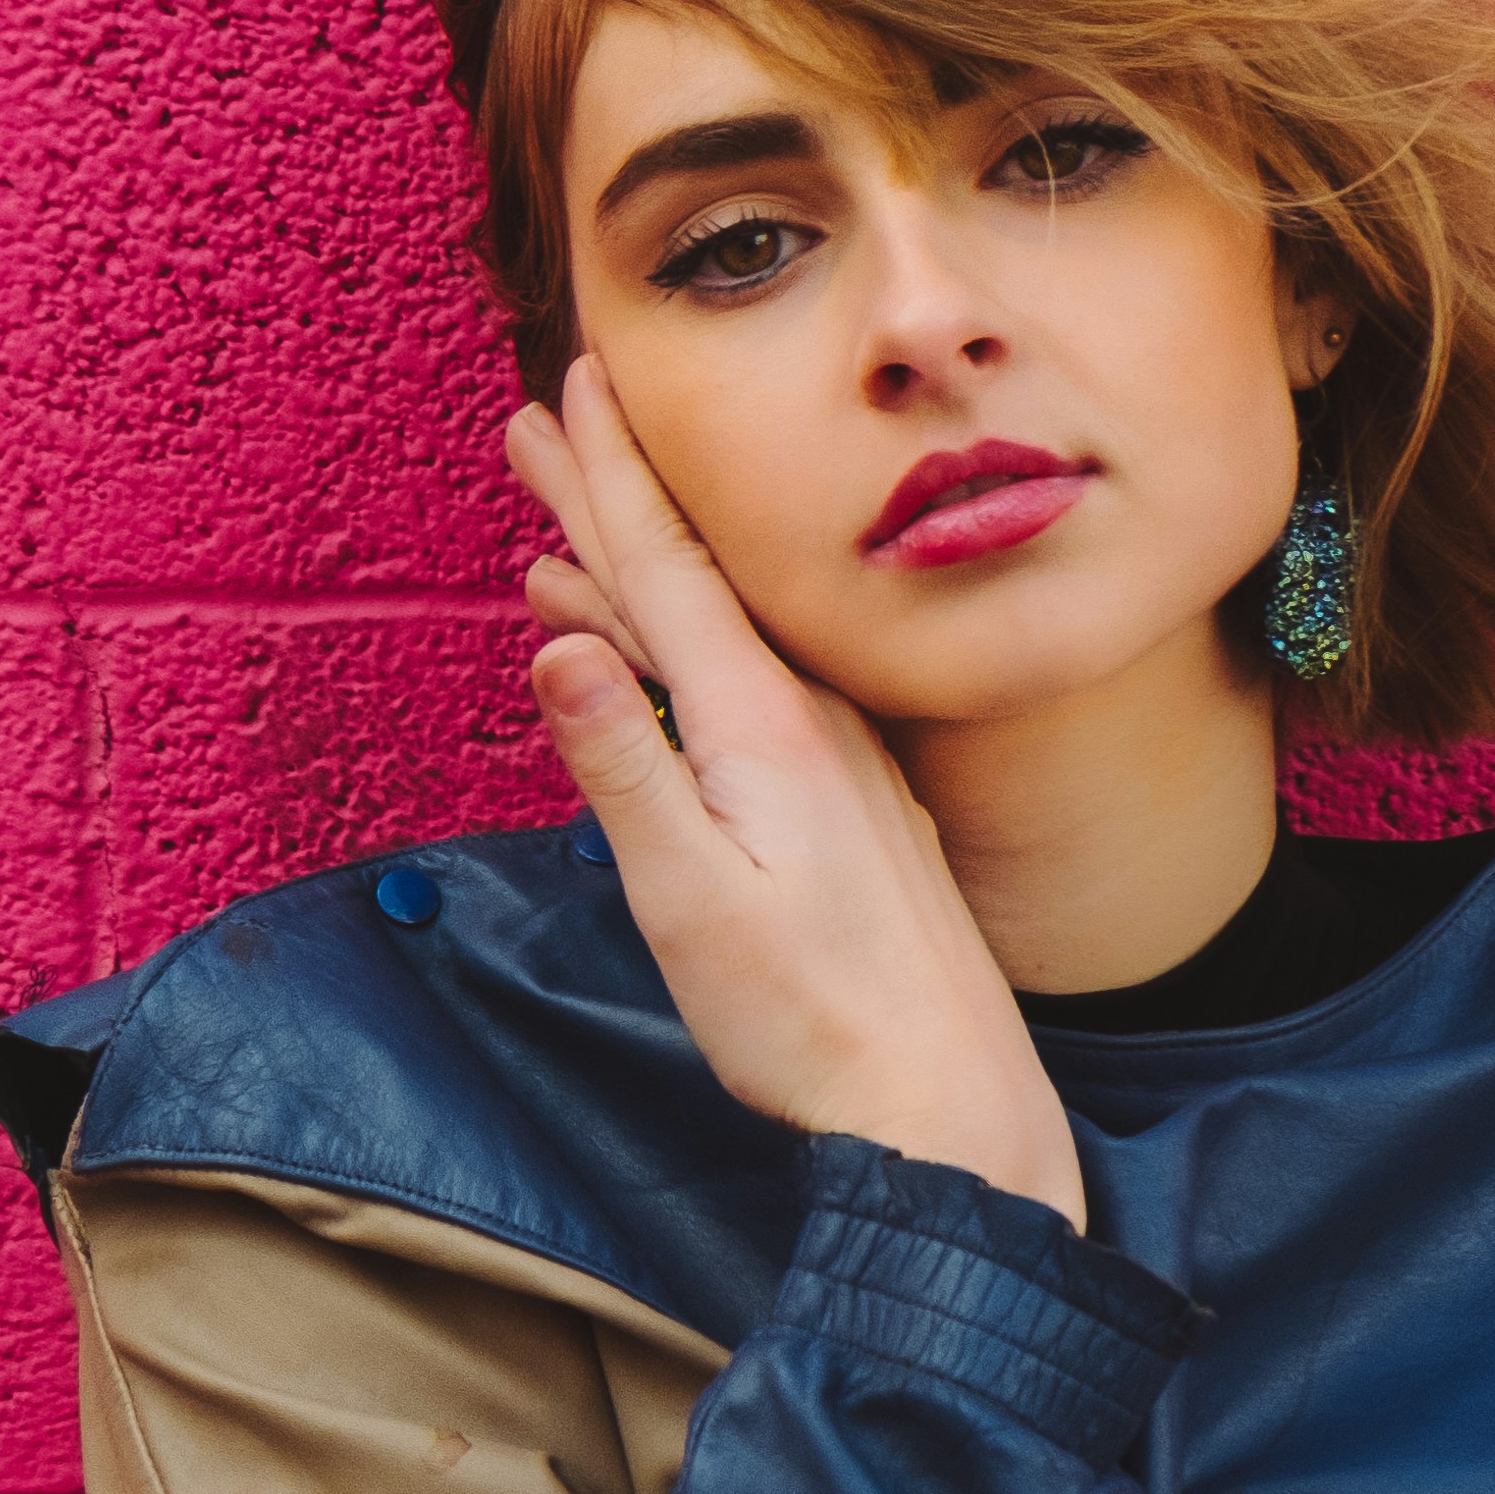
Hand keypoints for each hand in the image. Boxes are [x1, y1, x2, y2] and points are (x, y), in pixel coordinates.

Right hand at [510, 359, 1083, 1229]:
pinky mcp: (847, 805)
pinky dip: (683, 653)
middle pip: (687, 585)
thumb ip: (626, 766)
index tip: (570, 387)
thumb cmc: (811, 1019)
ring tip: (567, 527)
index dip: (610, 476)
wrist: (948, 1106)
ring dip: (637, 575)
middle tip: (545, 416)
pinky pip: (748, 689)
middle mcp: (806, 719)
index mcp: (762, 725)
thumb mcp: (691, 897)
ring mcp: (835, 759)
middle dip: (610, 496)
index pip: (666, 572)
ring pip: (715, 637)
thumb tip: (556, 644)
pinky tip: (656, 660)